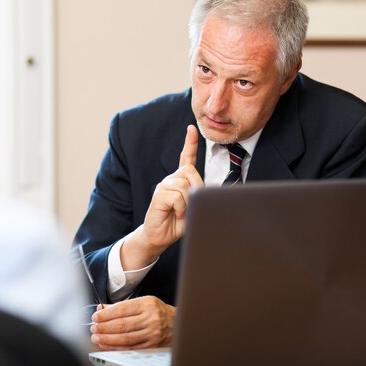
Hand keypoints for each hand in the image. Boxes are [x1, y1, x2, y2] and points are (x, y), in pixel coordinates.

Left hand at [90, 296, 175, 349]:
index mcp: (147, 304)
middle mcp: (150, 318)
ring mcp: (151, 333)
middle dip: (104, 327)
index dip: (106, 314)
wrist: (176, 323)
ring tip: (96, 337)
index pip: (122, 309)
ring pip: (125, 338)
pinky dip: (116, 347)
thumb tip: (102, 309)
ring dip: (107, 339)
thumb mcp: (142, 302)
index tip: (96, 316)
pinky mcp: (151, 345)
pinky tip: (107, 345)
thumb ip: (122, 305)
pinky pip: (130, 347)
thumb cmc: (157, 311)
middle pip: (122, 324)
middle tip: (93, 328)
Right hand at [122, 125, 203, 268]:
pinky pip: (177, 196)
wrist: (158, 237)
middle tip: (192, 204)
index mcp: (179, 181)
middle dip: (197, 187)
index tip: (191, 128)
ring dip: (188, 201)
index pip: (186, 158)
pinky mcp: (159, 195)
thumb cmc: (176, 223)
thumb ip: (199, 196)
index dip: (189, 143)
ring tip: (182, 212)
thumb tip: (207, 190)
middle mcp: (170, 180)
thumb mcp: (193, 208)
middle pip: (190, 171)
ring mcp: (163, 186)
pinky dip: (180, 207)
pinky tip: (175, 213)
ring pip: (184, 184)